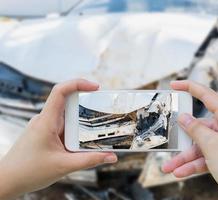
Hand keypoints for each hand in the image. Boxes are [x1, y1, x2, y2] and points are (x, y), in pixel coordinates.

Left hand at [0, 79, 117, 199]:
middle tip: (103, 108)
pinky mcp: (46, 133)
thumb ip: (90, 160)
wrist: (8, 181)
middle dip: (87, 103)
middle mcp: (45, 119)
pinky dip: (75, 129)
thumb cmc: (29, 172)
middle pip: (68, 102)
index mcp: (46, 121)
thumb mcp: (64, 166)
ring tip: (97, 127)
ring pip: (66, 115)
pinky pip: (63, 125)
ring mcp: (44, 126)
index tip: (95, 87)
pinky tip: (83, 139)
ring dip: (82, 119)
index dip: (78, 84)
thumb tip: (112, 157)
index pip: (60, 91)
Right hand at [162, 81, 217, 199]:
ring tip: (170, 167)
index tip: (175, 84)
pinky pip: (205, 158)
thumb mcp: (213, 145)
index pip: (208, 96)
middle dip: (183, 140)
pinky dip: (193, 165)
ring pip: (200, 146)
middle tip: (168, 142)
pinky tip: (181, 172)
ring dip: (185, 158)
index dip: (190, 88)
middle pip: (199, 128)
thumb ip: (196, 130)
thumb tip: (184, 118)